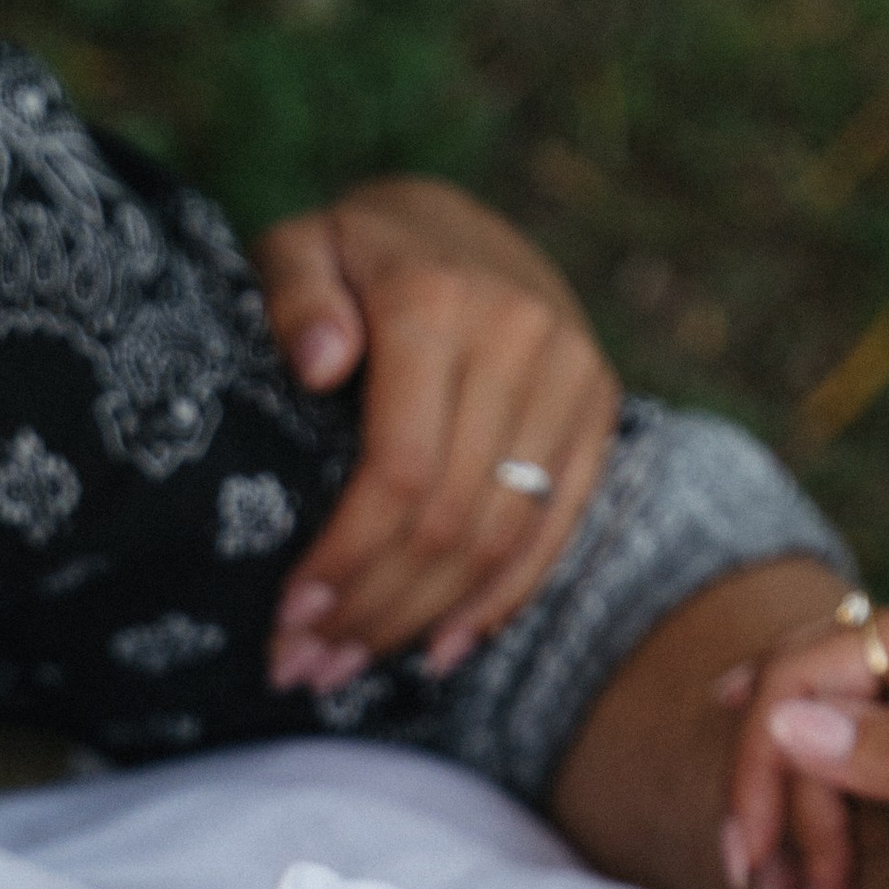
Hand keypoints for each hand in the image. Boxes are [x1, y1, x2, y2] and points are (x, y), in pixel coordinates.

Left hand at [253, 178, 618, 689]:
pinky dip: (496, 603)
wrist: (461, 221)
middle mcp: (520, 337)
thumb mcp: (305, 246)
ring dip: (421, 620)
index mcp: (439, 300)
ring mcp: (571, 377)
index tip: (291, 618)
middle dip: (372, 609)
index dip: (347, 558)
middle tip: (304, 667)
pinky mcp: (598, 411)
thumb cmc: (358, 252)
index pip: (400, 469)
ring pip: (498, 539)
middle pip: (447, 519)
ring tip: (348, 667)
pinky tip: (437, 649)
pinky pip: (553, 532)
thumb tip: (320, 364)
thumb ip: (296, 294)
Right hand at [722, 574, 888, 888]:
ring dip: (785, 831)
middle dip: (770, 808)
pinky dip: (808, 831)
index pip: (801, 671)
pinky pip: (828, 764)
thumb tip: (785, 724)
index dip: (760, 766)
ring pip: (798, 740)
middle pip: (787, 703)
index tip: (757, 865)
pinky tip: (810, 888)